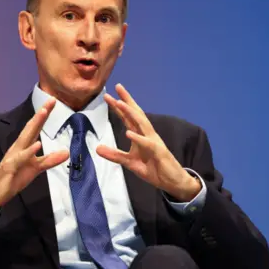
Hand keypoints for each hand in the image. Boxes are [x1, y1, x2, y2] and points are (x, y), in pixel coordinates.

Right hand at [0, 97, 68, 215]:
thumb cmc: (15, 177)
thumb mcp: (36, 168)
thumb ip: (50, 160)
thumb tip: (67, 152)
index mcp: (24, 146)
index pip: (35, 127)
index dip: (44, 115)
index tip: (53, 101)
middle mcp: (18, 147)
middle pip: (31, 127)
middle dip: (41, 114)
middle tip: (51, 100)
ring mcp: (14, 156)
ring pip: (25, 138)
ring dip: (34, 125)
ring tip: (43, 113)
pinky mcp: (10, 167)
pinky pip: (20, 158)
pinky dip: (28, 151)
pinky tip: (37, 144)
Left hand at [97, 84, 201, 201]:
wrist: (171, 181)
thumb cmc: (152, 168)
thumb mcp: (129, 163)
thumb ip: (114, 155)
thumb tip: (97, 149)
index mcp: (140, 135)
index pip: (128, 117)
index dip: (119, 106)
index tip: (108, 95)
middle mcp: (147, 134)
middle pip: (136, 114)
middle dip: (127, 101)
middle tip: (118, 88)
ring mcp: (154, 142)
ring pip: (142, 124)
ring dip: (131, 113)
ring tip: (119, 103)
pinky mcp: (159, 152)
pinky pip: (147, 144)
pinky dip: (138, 138)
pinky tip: (128, 133)